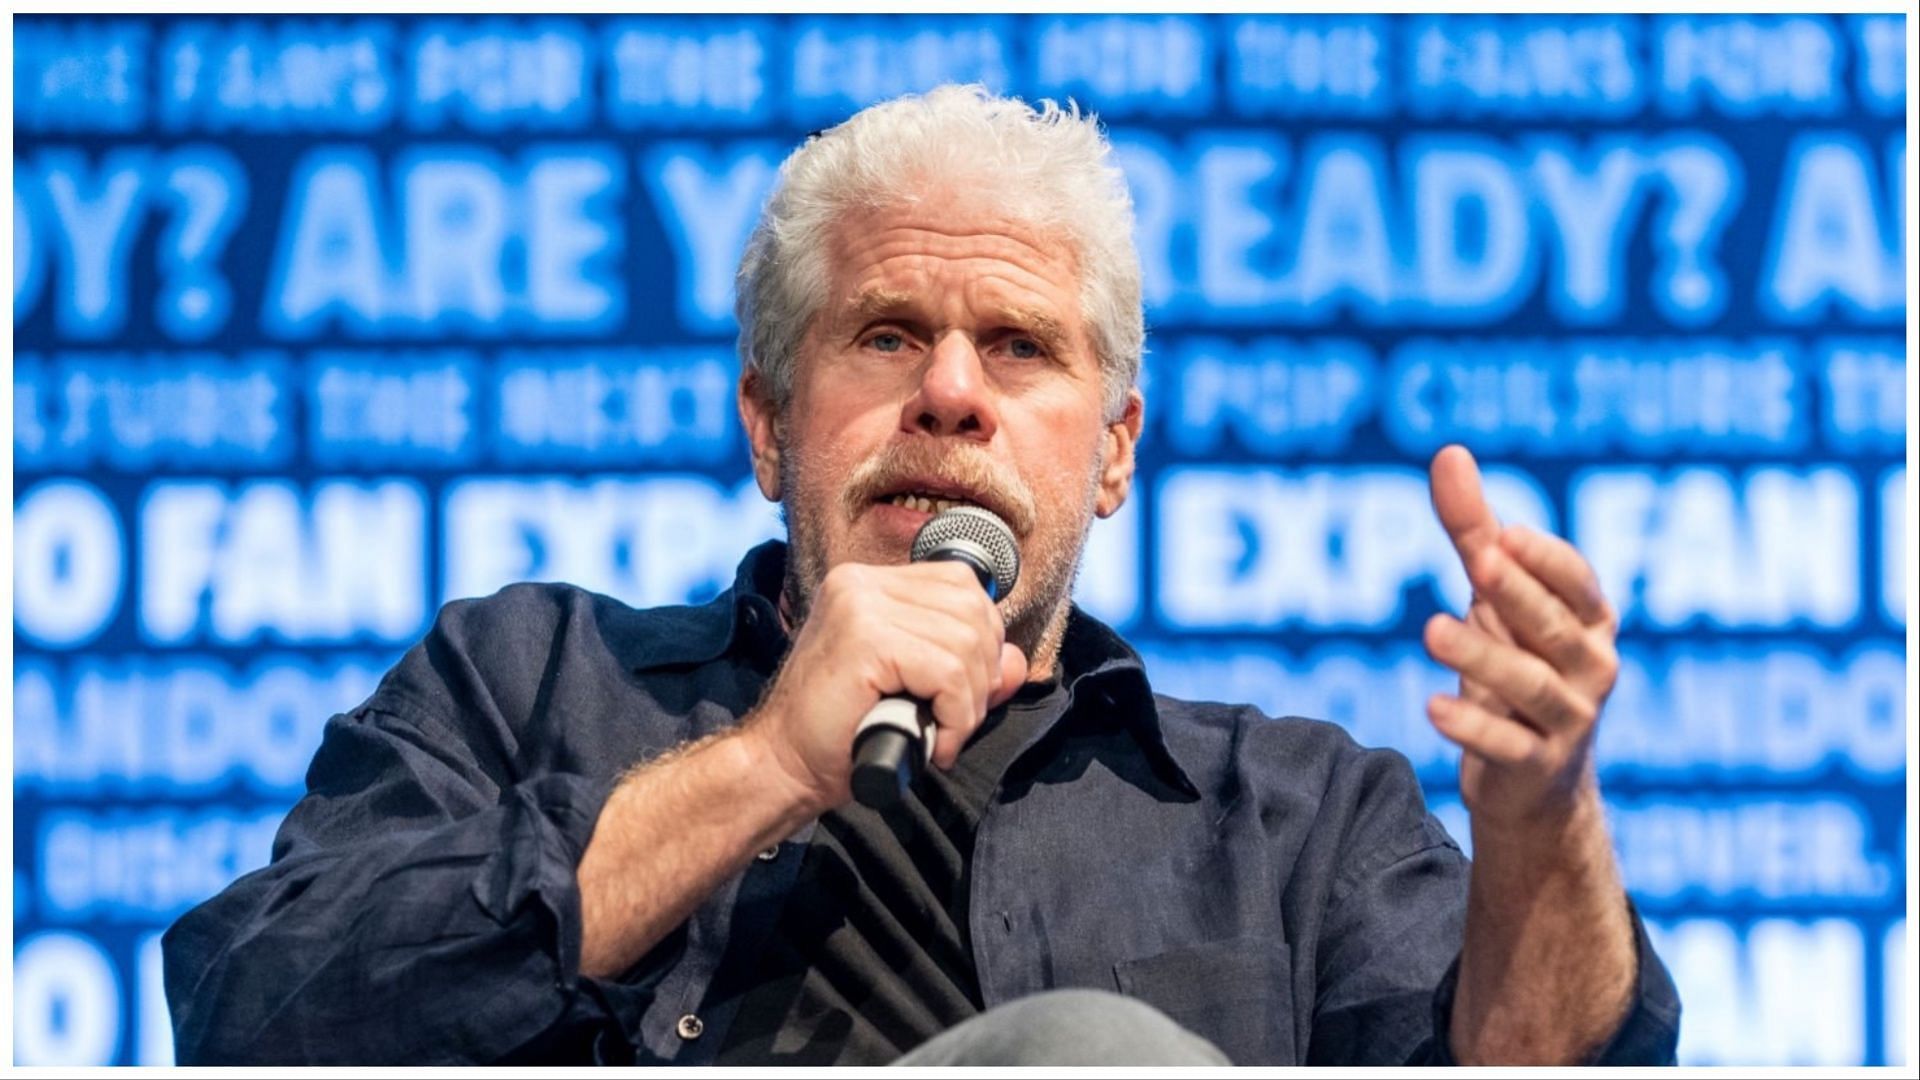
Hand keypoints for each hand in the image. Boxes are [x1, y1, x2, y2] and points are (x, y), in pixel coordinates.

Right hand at [742, 561, 1028, 813]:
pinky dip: (955, 716)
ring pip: (967, 642)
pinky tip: (935, 743)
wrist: (784, 766)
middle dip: (981, 676)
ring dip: (968, 704)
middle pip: (973, 610)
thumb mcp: (917, 692)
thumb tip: (1016, 662)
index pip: (961, 586)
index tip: (961, 694)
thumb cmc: (843, 733)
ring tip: (941, 735)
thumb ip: (966, 670)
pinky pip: (948, 671)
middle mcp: (862, 582)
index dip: (981, 642)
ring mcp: (860, 604)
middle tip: (952, 723)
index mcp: (870, 583)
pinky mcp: (865, 637)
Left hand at [1422, 445, 1619, 828]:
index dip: (1546, 561)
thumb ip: (1476, 531)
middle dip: (1517, 594)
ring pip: (1529, 684)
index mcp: (1589, 620)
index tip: (1506, 535)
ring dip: (1480, 656)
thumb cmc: (1518, 664)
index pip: (1577, 583)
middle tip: (1479, 563)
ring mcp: (1570, 720)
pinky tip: (1431, 707)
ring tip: (1430, 629)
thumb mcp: (1495, 598)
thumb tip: (1449, 452)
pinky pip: (1506, 745)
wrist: (1535, 783)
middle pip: (1553, 627)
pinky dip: (1471, 727)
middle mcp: (1591, 667)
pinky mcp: (1537, 766)